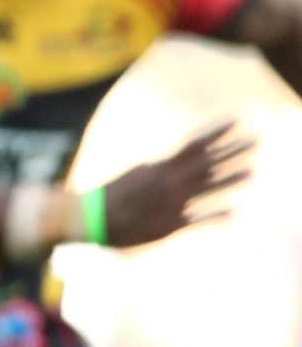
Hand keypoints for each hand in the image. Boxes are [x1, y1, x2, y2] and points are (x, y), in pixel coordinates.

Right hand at [100, 121, 252, 247]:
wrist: (92, 219)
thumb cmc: (113, 195)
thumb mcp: (136, 174)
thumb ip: (159, 169)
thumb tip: (173, 161)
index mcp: (159, 168)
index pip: (194, 146)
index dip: (216, 133)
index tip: (236, 121)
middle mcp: (168, 184)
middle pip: (207, 164)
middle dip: (232, 151)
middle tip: (255, 139)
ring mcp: (171, 204)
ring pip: (207, 188)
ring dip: (230, 179)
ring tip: (252, 171)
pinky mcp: (169, 225)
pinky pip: (197, 220)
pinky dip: (215, 216)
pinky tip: (233, 212)